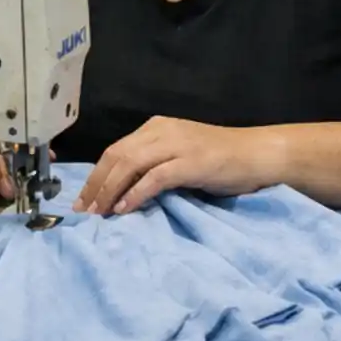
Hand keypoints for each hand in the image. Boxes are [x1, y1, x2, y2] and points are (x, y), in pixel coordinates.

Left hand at [73, 117, 280, 215]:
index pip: (115, 150)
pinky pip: (156, 177)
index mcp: (156, 127)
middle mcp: (162, 130)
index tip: (83, 201)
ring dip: (110, 191)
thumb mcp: (179, 155)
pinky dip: (136, 193)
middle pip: (116, 156)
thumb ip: (153, 165)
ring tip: (99, 213)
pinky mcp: (192, 162)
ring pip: (130, 164)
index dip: (95, 176)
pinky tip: (125, 209)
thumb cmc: (220, 160)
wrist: (257, 154)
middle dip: (96, 185)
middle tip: (83, 212)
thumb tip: (121, 192)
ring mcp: (177, 144)